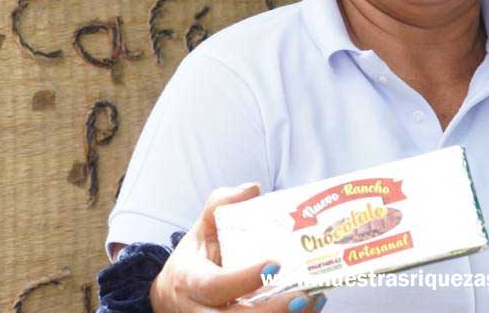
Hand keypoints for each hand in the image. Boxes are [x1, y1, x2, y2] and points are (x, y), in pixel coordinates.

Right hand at [151, 182, 326, 312]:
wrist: (175, 297)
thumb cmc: (194, 261)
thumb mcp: (199, 231)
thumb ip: (221, 205)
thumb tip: (252, 188)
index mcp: (192, 283)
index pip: (217, 286)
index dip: (244, 279)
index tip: (274, 264)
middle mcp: (202, 312)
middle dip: (272, 312)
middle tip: (303, 296)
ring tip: (313, 301)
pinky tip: (310, 310)